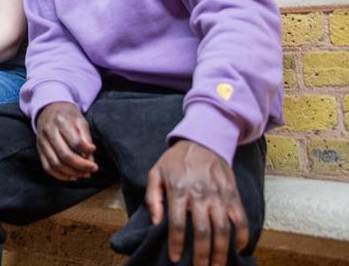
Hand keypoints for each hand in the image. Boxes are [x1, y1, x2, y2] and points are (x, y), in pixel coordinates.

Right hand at [35, 101, 96, 180]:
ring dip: (72, 173)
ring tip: (84, 174)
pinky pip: (47, 167)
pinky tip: (72, 176)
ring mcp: (42, 141)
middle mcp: (49, 131)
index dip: (86, 150)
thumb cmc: (68, 116)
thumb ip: (86, 138)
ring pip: (55, 164)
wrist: (49, 108)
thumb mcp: (80, 120)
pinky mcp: (39, 149)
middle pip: (65, 155)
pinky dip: (60, 175)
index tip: (94, 149)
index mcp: (61, 121)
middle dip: (81, 166)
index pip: (74, 141)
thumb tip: (90, 159)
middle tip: (93, 169)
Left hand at [145, 140, 248, 265]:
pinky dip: (242, 237)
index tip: (175, 259)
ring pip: (223, 229)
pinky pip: (240, 219)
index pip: (178, 223)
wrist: (203, 140)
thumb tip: (156, 223)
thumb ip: (152, 197)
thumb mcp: (156, 172)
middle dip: (201, 255)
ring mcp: (219, 194)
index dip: (177, 244)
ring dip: (221, 252)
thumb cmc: (176, 160)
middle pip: (202, 231)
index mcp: (179, 189)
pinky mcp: (233, 194)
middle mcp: (200, 193)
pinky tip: (237, 250)